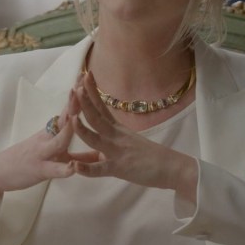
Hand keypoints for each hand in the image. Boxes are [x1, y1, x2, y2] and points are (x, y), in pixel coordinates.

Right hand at [0, 89, 97, 212]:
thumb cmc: (29, 162)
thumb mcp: (56, 157)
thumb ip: (78, 156)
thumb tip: (101, 155)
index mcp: (52, 133)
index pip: (67, 110)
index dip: (77, 96)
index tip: (86, 77)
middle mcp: (47, 138)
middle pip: (63, 119)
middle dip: (74, 104)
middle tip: (83, 85)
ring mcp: (43, 153)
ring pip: (58, 142)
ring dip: (68, 131)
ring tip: (77, 119)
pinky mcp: (39, 170)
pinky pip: (53, 169)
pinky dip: (64, 169)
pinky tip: (73, 169)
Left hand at [70, 71, 197, 197]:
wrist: (172, 167)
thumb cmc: (149, 156)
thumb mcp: (126, 143)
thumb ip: (107, 140)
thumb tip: (91, 138)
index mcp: (117, 129)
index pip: (102, 107)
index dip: (92, 92)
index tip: (84, 75)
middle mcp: (116, 136)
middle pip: (98, 117)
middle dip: (85, 102)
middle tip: (76, 86)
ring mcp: (117, 151)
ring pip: (97, 139)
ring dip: (83, 130)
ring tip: (72, 119)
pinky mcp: (119, 168)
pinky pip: (101, 169)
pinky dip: (87, 169)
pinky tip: (75, 166)